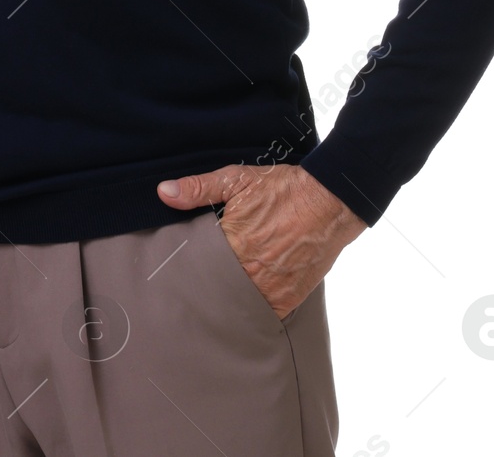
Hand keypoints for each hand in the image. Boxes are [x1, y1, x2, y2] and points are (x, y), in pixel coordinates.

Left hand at [158, 163, 363, 318]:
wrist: (329, 201)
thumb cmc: (283, 188)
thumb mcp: (237, 179)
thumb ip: (198, 188)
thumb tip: (163, 193)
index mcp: (233, 242)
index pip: (197, 266)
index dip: (186, 268)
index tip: (175, 272)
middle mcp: (251, 270)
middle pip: (215, 289)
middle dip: (203, 289)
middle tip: (190, 290)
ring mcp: (272, 288)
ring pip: (237, 305)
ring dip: (226, 302)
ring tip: (212, 301)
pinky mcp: (289, 299)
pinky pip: (263, 314)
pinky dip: (252, 311)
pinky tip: (241, 307)